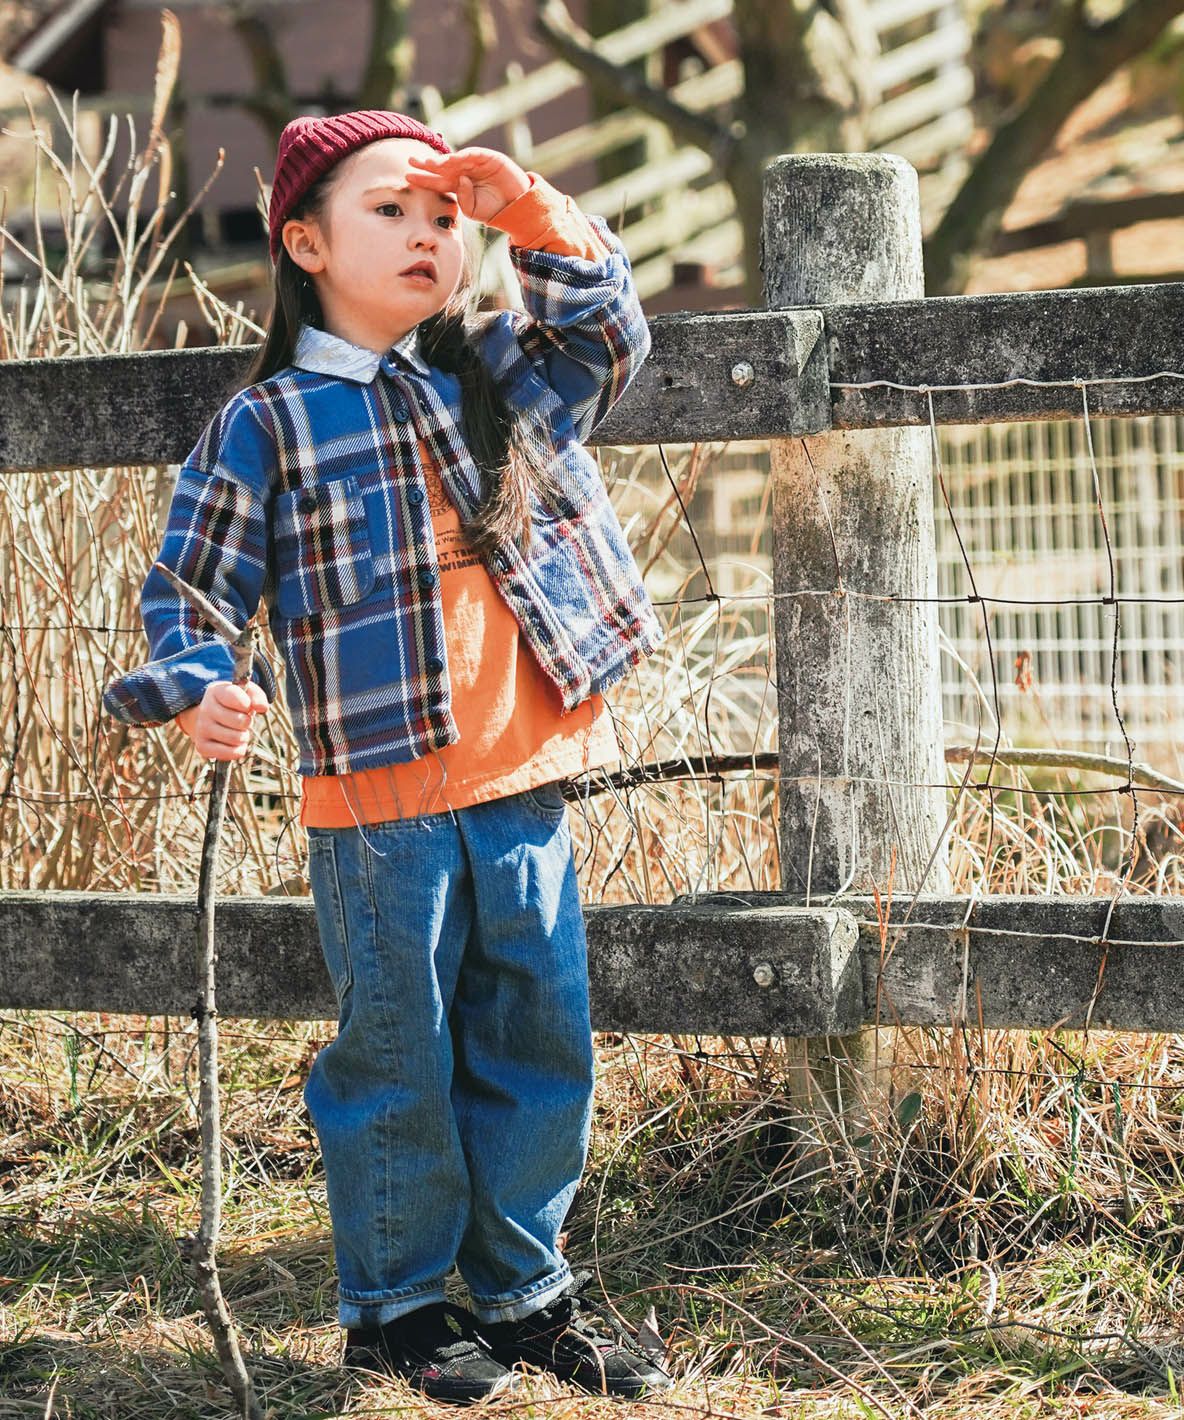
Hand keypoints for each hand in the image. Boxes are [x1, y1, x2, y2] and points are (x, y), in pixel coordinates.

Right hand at [176, 680, 269, 761]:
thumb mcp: (246, 694)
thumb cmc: (234, 705)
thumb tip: (262, 707)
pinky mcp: (202, 747)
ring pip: (237, 738)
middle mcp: (205, 709)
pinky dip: (238, 750)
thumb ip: (257, 696)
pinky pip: (230, 753)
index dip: (247, 704)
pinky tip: (233, 743)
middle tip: (242, 720)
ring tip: (237, 731)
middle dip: (247, 722)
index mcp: (216, 692)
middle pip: (241, 721)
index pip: (234, 696)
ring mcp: (202, 728)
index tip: (247, 706)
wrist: (211, 719)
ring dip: (243, 736)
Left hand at [405, 146, 530, 224]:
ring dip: (442, 160)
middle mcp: (464, 172)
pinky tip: (453, 159)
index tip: (407, 177)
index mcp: (457, 186)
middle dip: (427, 164)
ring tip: (430, 163)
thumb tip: (460, 179)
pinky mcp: (489, 157)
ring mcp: (476, 163)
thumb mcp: (472, 210)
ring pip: (455, 159)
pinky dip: (463, 156)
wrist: (516, 207)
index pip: (436, 181)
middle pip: (441, 166)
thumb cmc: (493, 210)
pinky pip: (474, 154)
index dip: (423, 179)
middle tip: (411, 160)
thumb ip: (462, 199)